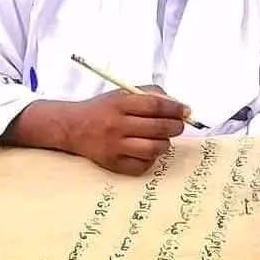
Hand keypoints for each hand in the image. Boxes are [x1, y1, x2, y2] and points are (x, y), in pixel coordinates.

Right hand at [62, 89, 186, 174]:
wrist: (73, 127)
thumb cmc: (103, 109)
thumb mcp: (122, 94)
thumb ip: (149, 94)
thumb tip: (177, 104)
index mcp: (120, 104)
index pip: (155, 105)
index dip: (175, 108)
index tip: (185, 111)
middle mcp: (117, 125)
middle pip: (157, 128)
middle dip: (175, 126)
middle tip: (179, 125)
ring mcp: (115, 146)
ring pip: (153, 149)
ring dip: (165, 144)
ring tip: (163, 139)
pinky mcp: (113, 163)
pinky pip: (142, 165)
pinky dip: (151, 158)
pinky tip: (148, 150)